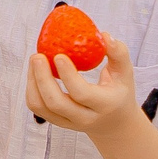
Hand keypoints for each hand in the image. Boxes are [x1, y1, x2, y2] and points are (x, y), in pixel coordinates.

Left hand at [24, 33, 138, 138]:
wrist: (115, 123)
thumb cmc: (119, 91)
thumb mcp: (125, 72)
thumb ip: (118, 52)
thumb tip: (103, 35)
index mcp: (104, 105)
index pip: (82, 93)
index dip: (67, 75)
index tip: (58, 55)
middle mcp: (85, 118)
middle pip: (56, 103)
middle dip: (42, 78)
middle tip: (37, 56)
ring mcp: (69, 123)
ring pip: (41, 107)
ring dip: (33, 82)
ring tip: (35, 60)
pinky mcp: (57, 122)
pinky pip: (37, 108)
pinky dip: (32, 89)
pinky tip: (35, 72)